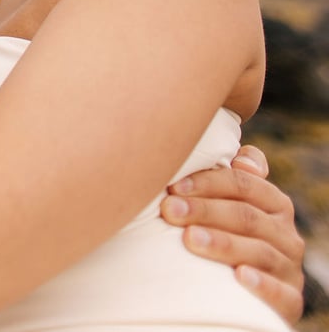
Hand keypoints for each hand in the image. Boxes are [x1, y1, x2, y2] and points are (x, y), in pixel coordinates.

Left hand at [160, 146, 303, 324]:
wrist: (249, 295)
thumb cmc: (232, 236)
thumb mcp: (234, 205)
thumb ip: (233, 177)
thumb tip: (241, 160)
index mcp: (274, 202)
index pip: (242, 183)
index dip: (207, 182)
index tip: (173, 187)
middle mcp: (286, 233)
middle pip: (245, 215)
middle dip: (204, 211)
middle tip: (170, 211)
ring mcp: (290, 267)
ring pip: (258, 251)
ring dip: (223, 243)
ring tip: (189, 239)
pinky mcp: (291, 301)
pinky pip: (281, 292)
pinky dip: (261, 284)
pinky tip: (239, 276)